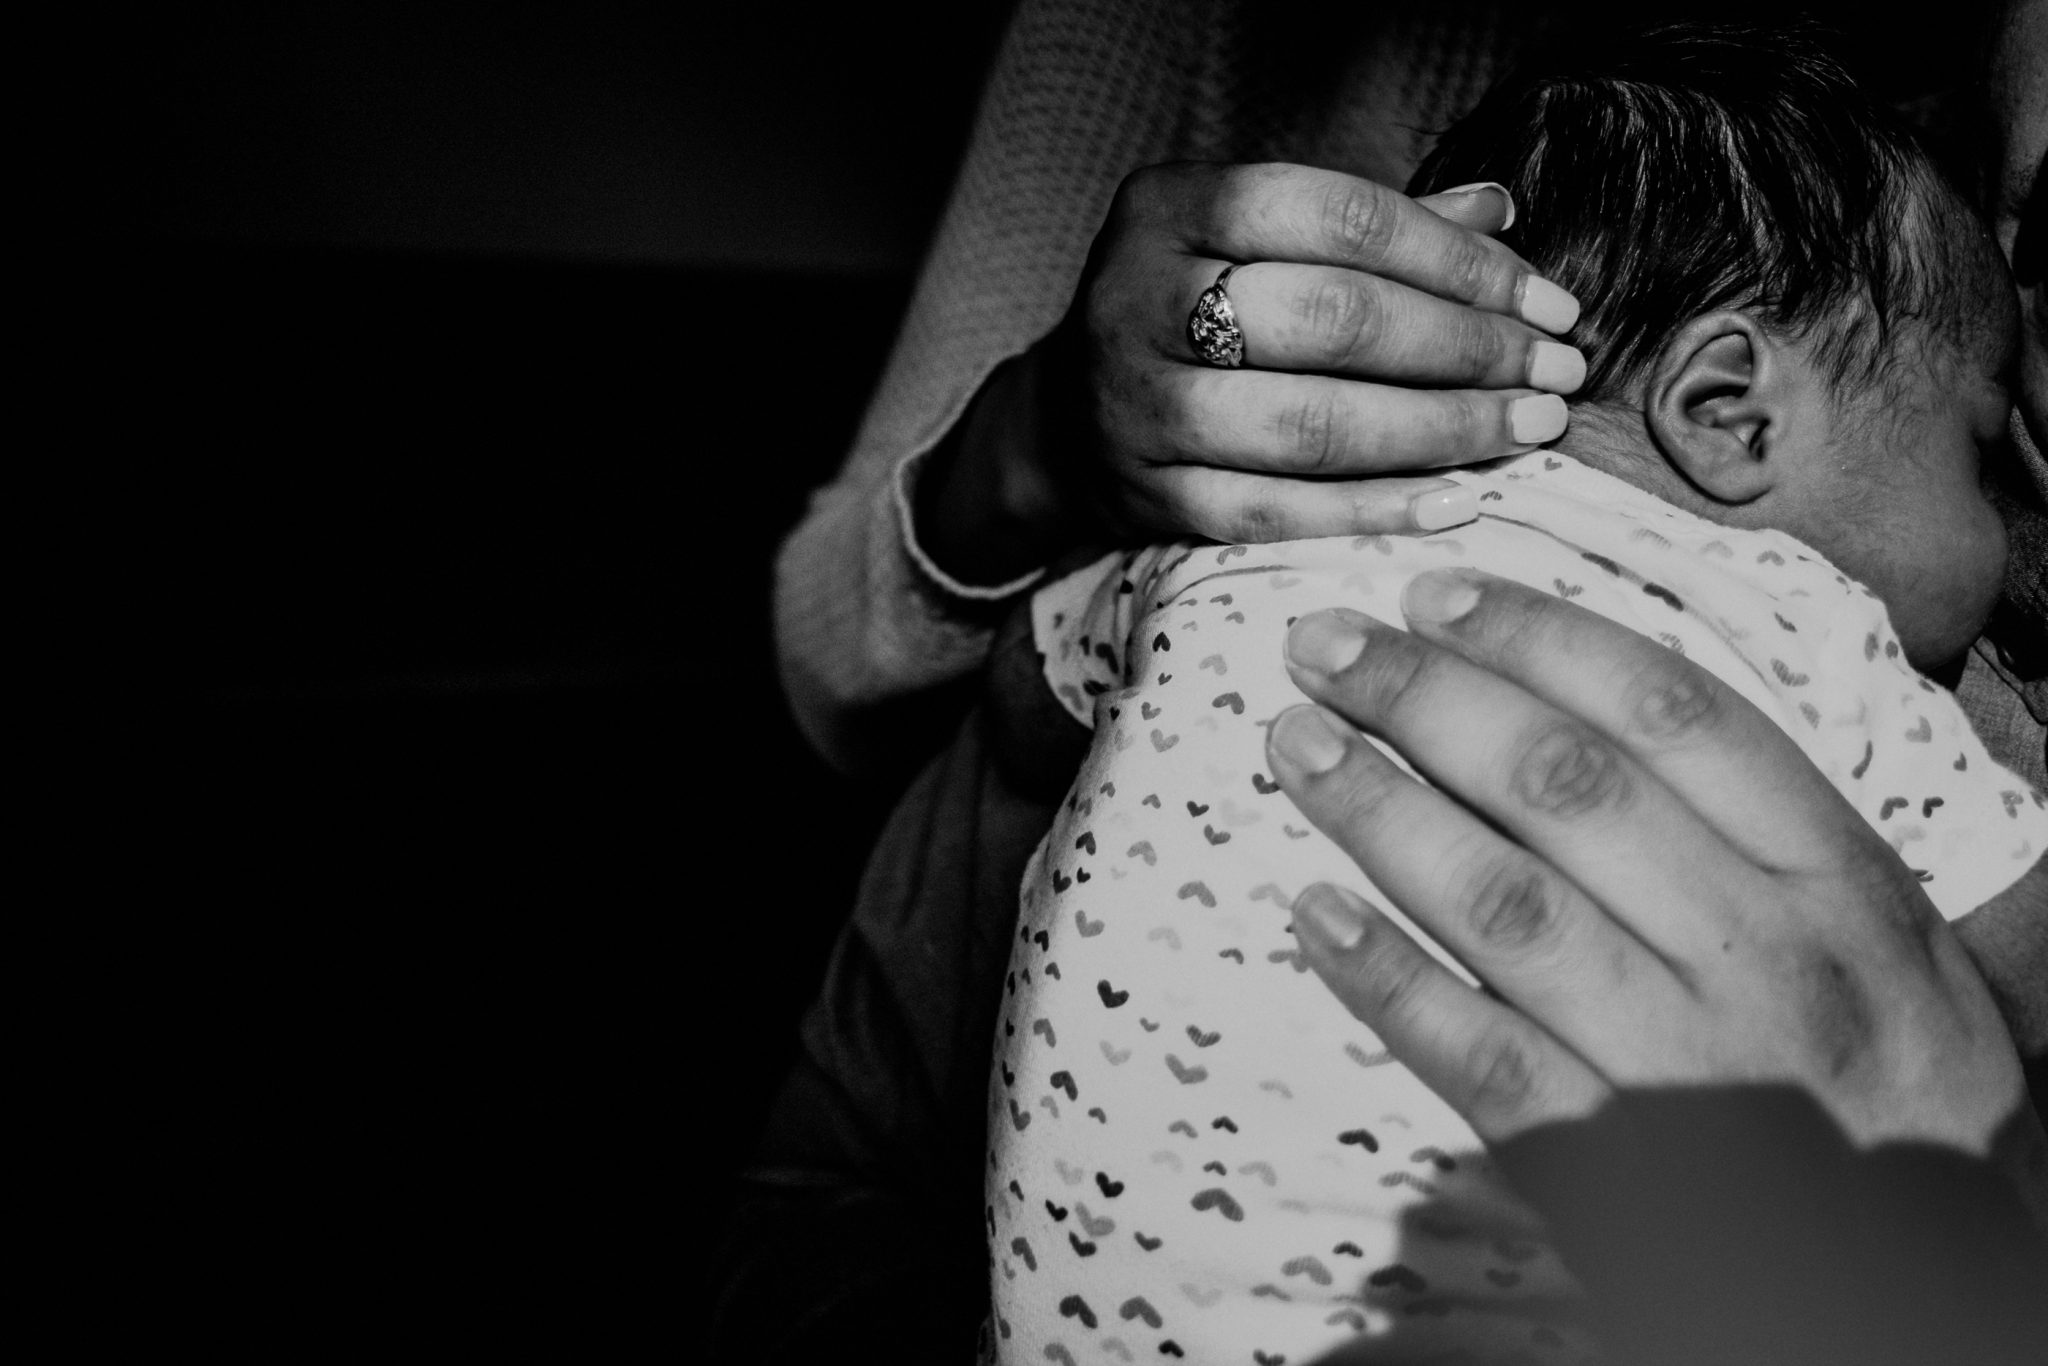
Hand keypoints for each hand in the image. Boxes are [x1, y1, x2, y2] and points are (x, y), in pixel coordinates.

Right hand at [915, 167, 1587, 585]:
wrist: (1065, 422)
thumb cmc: (1192, 316)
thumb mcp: (1256, 243)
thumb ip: (1370, 230)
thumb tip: (1501, 210)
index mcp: (1172, 207)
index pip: (1340, 219)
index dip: (1459, 261)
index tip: (1550, 302)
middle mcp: (1140, 299)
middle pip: (1332, 320)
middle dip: (1466, 349)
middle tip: (1557, 374)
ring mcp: (1140, 406)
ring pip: (1311, 424)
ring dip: (1440, 431)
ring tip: (1529, 430)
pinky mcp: (1151, 498)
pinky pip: (1282, 510)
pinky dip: (1378, 509)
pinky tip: (1460, 500)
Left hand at [1263, 569, 2037, 1168]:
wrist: (1954, 1293)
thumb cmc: (1907, 1096)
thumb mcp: (1890, 944)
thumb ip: (1771, 836)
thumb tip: (1600, 710)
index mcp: (1840, 882)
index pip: (1670, 713)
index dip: (1535, 638)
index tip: (1433, 593)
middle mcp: (1765, 956)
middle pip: (1564, 784)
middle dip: (1424, 695)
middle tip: (1321, 645)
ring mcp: (1687, 1065)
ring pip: (1505, 902)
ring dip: (1380, 808)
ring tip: (1294, 742)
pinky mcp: (1618, 1171)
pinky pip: (1479, 1058)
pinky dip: (1386, 980)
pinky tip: (1309, 913)